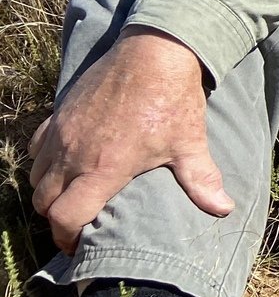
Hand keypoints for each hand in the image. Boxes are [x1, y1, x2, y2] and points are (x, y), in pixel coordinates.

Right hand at [29, 29, 231, 254]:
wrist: (154, 51)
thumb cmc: (172, 99)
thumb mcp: (189, 142)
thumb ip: (202, 180)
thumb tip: (224, 209)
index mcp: (103, 168)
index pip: (66, 218)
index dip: (67, 238)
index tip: (78, 245)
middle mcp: (74, 154)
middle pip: (44, 202)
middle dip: (56, 219)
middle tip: (75, 223)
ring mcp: (63, 134)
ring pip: (36, 176)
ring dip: (48, 191)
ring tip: (70, 196)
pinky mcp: (59, 114)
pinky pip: (36, 147)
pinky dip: (43, 161)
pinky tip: (63, 163)